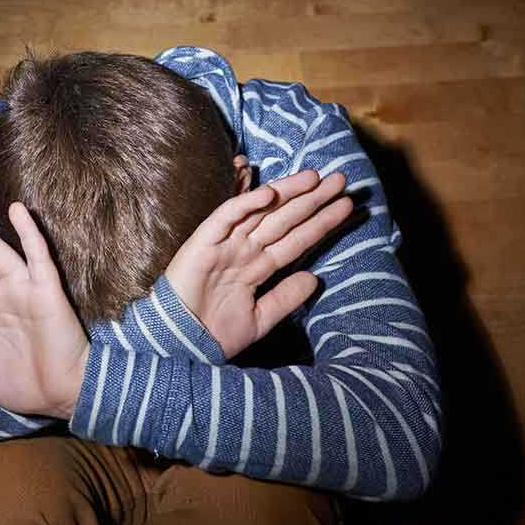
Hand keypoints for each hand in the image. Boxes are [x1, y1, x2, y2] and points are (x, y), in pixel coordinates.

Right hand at [164, 169, 353, 358]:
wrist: (179, 346)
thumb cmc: (212, 335)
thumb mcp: (260, 319)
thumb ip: (285, 298)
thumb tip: (315, 278)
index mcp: (256, 267)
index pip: (294, 239)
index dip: (320, 223)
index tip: (345, 207)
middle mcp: (243, 250)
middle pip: (283, 219)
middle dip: (312, 200)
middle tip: (341, 180)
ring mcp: (224, 244)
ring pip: (260, 212)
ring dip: (287, 193)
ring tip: (316, 178)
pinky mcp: (203, 243)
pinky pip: (225, 217)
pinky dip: (245, 205)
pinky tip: (269, 193)